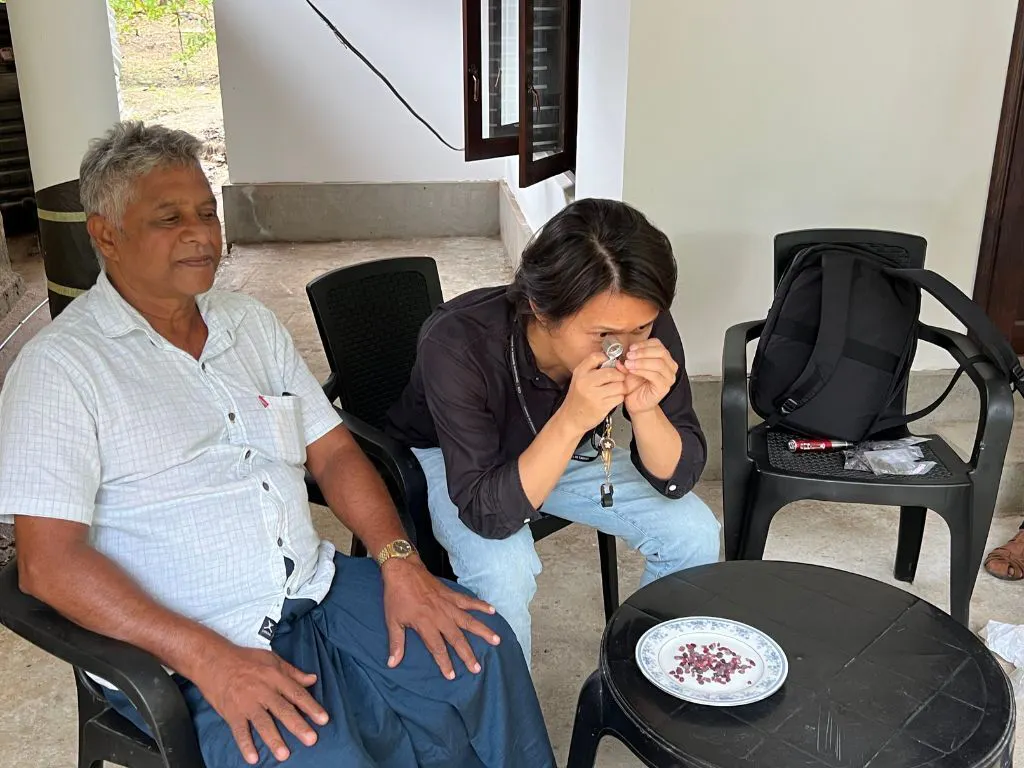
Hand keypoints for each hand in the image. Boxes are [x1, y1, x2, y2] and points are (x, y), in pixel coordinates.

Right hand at [191, 642, 327, 764]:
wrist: (214, 660)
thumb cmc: (245, 659)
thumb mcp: (272, 659)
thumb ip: (293, 672)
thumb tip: (313, 679)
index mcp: (275, 677)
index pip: (297, 693)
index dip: (311, 707)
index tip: (324, 720)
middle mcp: (263, 690)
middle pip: (283, 709)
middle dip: (298, 725)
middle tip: (311, 740)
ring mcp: (246, 702)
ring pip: (263, 722)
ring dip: (274, 739)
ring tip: (284, 754)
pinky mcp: (231, 712)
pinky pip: (239, 730)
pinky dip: (246, 744)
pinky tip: (253, 758)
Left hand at [382, 557, 500, 678]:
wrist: (403, 570)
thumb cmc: (396, 597)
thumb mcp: (392, 621)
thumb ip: (396, 643)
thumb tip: (392, 664)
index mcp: (426, 624)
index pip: (437, 648)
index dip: (444, 663)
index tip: (452, 675)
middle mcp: (440, 616)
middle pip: (457, 638)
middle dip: (467, 654)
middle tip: (477, 668)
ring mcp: (448, 605)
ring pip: (469, 620)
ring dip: (483, 631)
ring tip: (496, 640)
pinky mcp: (451, 594)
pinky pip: (468, 601)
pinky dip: (480, 605)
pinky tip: (492, 610)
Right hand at [559, 351, 628, 433]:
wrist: (570, 418)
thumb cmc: (578, 398)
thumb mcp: (580, 379)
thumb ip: (594, 369)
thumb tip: (615, 362)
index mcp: (580, 372)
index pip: (597, 357)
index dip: (608, 359)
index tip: (611, 364)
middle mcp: (586, 381)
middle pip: (612, 372)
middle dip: (619, 376)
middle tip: (618, 379)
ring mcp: (594, 394)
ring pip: (619, 385)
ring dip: (621, 388)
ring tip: (615, 391)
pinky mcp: (601, 406)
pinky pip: (619, 397)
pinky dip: (619, 398)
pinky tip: (612, 399)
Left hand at [618, 339, 678, 414]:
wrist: (636, 404)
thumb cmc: (635, 386)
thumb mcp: (629, 367)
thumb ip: (627, 359)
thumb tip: (621, 352)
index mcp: (663, 358)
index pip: (658, 344)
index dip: (643, 344)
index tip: (631, 347)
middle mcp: (669, 367)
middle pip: (661, 352)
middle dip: (643, 352)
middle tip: (629, 355)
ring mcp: (668, 378)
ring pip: (659, 363)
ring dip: (641, 361)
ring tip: (629, 364)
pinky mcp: (664, 387)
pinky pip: (655, 375)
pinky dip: (642, 371)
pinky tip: (632, 371)